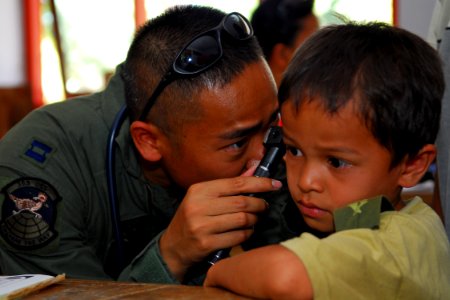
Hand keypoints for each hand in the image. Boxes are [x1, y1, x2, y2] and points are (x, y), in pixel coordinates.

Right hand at [159, 175, 281, 280]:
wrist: (172, 247)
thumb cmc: (192, 219)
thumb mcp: (204, 198)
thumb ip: (228, 185)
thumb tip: (254, 169)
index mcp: (199, 190)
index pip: (236, 183)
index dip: (259, 183)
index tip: (274, 184)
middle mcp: (198, 205)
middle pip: (241, 201)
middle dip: (259, 204)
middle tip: (264, 206)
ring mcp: (201, 225)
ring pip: (242, 219)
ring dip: (255, 219)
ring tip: (256, 219)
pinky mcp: (206, 243)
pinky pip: (238, 236)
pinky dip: (248, 234)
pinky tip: (247, 232)